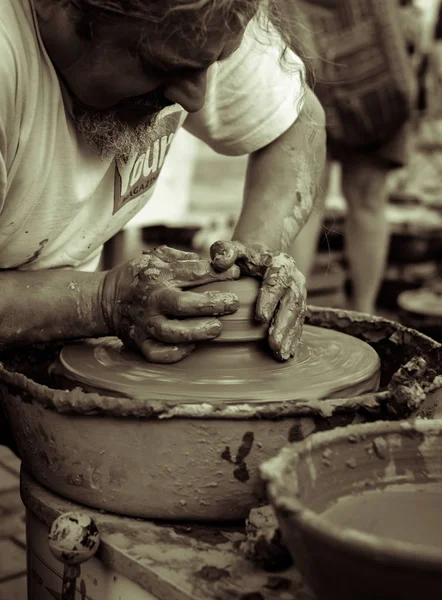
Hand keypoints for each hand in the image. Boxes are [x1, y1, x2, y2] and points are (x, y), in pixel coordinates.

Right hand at [101, 246, 239, 362]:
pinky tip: (193, 346)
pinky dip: (176, 353)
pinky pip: (158, 353)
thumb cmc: (141, 276)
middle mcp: (151, 299)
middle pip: (183, 304)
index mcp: (158, 274)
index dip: (218, 273)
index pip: (193, 272)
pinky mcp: (139, 342)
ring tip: (217, 328)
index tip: (236, 275)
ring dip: (198, 331)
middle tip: (233, 303)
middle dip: (212, 304)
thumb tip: (214, 262)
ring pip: (172, 333)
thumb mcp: (157, 256)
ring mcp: (145, 323)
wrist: (106, 299)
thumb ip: (183, 257)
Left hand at [210, 241, 305, 360]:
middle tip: (273, 344)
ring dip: (289, 336)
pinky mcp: (299, 308)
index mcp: (280, 263)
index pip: (276, 280)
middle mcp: (294, 279)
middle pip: (291, 302)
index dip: (270, 299)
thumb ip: (225, 252)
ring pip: (297, 316)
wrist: (262, 259)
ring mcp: (299, 294)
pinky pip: (299, 324)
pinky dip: (293, 340)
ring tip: (279, 354)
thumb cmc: (244, 257)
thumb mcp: (233, 250)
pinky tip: (286, 355)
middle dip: (282, 325)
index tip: (260, 318)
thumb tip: (220, 263)